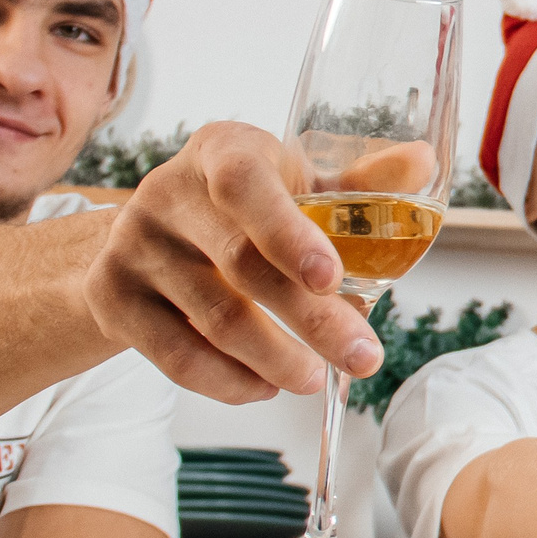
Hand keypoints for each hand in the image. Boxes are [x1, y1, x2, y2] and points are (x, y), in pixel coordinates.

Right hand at [82, 121, 377, 404]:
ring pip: (212, 319)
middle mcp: (167, 192)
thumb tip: (425, 161)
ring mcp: (132, 245)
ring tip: (318, 379)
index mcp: (221, 150)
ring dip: (275, 360)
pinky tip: (265, 387)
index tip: (333, 278)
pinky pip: (174, 355)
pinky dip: (228, 380)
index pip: (245, 185)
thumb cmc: (249, 204)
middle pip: (241, 266)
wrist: (153, 231)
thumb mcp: (299, 182)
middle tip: (364, 357)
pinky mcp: (112, 297)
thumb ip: (361, 182)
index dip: (287, 232)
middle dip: (311, 320)